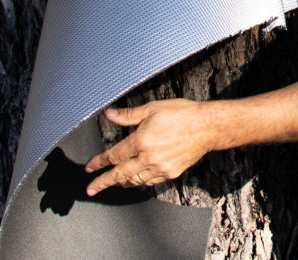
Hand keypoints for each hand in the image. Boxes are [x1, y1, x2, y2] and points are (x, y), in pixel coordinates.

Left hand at [83, 99, 215, 195]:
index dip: (98, 162)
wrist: (207, 127)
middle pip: (119, 175)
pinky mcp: (171, 173)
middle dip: (102, 182)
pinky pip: (150, 182)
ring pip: (135, 181)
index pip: (113, 155)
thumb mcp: (152, 109)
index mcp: (141, 140)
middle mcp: (148, 158)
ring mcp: (160, 168)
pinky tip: (136, 179)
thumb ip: (128, 115)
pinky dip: (140, 182)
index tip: (89, 166)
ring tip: (113, 183)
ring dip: (121, 183)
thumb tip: (108, 114)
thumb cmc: (181, 114)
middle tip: (90, 189)